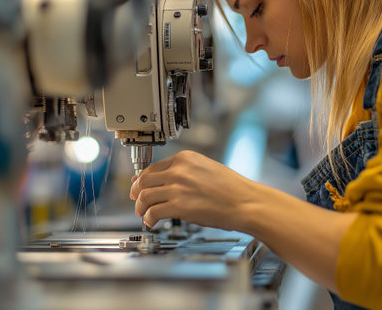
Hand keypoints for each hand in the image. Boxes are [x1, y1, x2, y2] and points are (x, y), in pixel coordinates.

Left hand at [129, 150, 258, 229]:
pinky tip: (151, 222)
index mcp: (185, 158)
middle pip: (144, 181)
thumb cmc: (233, 189)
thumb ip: (186, 172)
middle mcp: (179, 170)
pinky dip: (148, 218)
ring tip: (143, 214)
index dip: (142, 178)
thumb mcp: (207, 168)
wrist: (246, 202)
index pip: (154, 167)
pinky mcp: (179, 206)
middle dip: (136, 192)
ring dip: (140, 207)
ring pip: (145, 196)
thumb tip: (168, 181)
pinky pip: (153, 212)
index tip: (138, 185)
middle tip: (135, 200)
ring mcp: (178, 187)